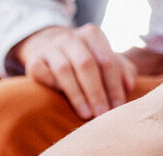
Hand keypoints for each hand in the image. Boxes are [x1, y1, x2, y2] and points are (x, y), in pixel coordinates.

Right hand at [15, 24, 135, 118]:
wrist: (48, 48)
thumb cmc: (83, 59)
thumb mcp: (103, 59)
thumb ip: (121, 70)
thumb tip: (129, 87)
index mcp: (93, 34)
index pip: (107, 61)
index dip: (113, 85)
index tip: (118, 107)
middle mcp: (71, 38)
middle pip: (86, 65)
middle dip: (96, 92)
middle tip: (102, 114)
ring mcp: (50, 49)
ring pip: (64, 71)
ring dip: (77, 95)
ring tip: (86, 114)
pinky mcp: (33, 61)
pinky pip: (43, 75)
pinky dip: (53, 87)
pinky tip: (60, 101)